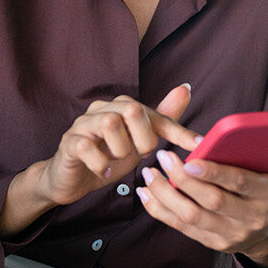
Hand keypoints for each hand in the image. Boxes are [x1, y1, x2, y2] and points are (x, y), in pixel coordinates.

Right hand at [0, 85, 200, 235]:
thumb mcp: (140, 142)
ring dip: (120, 149)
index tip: (198, 144)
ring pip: (110, 123)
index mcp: (122, 107)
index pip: (155, 114)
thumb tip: (185, 88)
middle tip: (138, 154)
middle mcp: (103, 109)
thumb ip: (162, 120)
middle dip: (143, 138)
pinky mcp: (69, 142)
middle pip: (133, 109)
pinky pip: (86, 147)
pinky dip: (101, 164)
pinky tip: (104, 172)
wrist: (71, 179)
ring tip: (117, 161)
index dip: (177, 131)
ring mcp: (83, 124)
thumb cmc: (107, 157)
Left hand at [136, 147, 267, 267]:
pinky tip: (146, 193)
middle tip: (163, 157)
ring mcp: (231, 234)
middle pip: (212, 201)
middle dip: (183, 179)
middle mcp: (251, 218)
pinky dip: (160, 210)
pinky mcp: (213, 243)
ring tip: (149, 173)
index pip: (239, 183)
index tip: (190, 158)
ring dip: (166, 194)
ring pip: (192, 216)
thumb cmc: (267, 186)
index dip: (214, 172)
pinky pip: (181, 228)